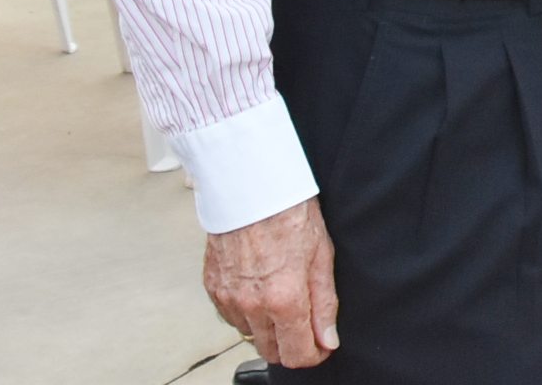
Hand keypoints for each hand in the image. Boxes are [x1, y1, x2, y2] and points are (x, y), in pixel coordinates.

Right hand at [203, 198, 338, 367]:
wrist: (251, 186)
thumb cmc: (290, 212)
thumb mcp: (322, 256)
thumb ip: (324, 303)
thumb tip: (328, 339)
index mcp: (284, 299)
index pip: (297, 355)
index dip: (314, 355)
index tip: (322, 344)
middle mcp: (253, 306)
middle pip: (272, 352)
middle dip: (292, 344)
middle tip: (305, 322)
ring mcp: (229, 299)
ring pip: (251, 335)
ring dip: (268, 327)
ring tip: (282, 295)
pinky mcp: (213, 288)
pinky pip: (232, 316)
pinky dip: (248, 311)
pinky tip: (260, 287)